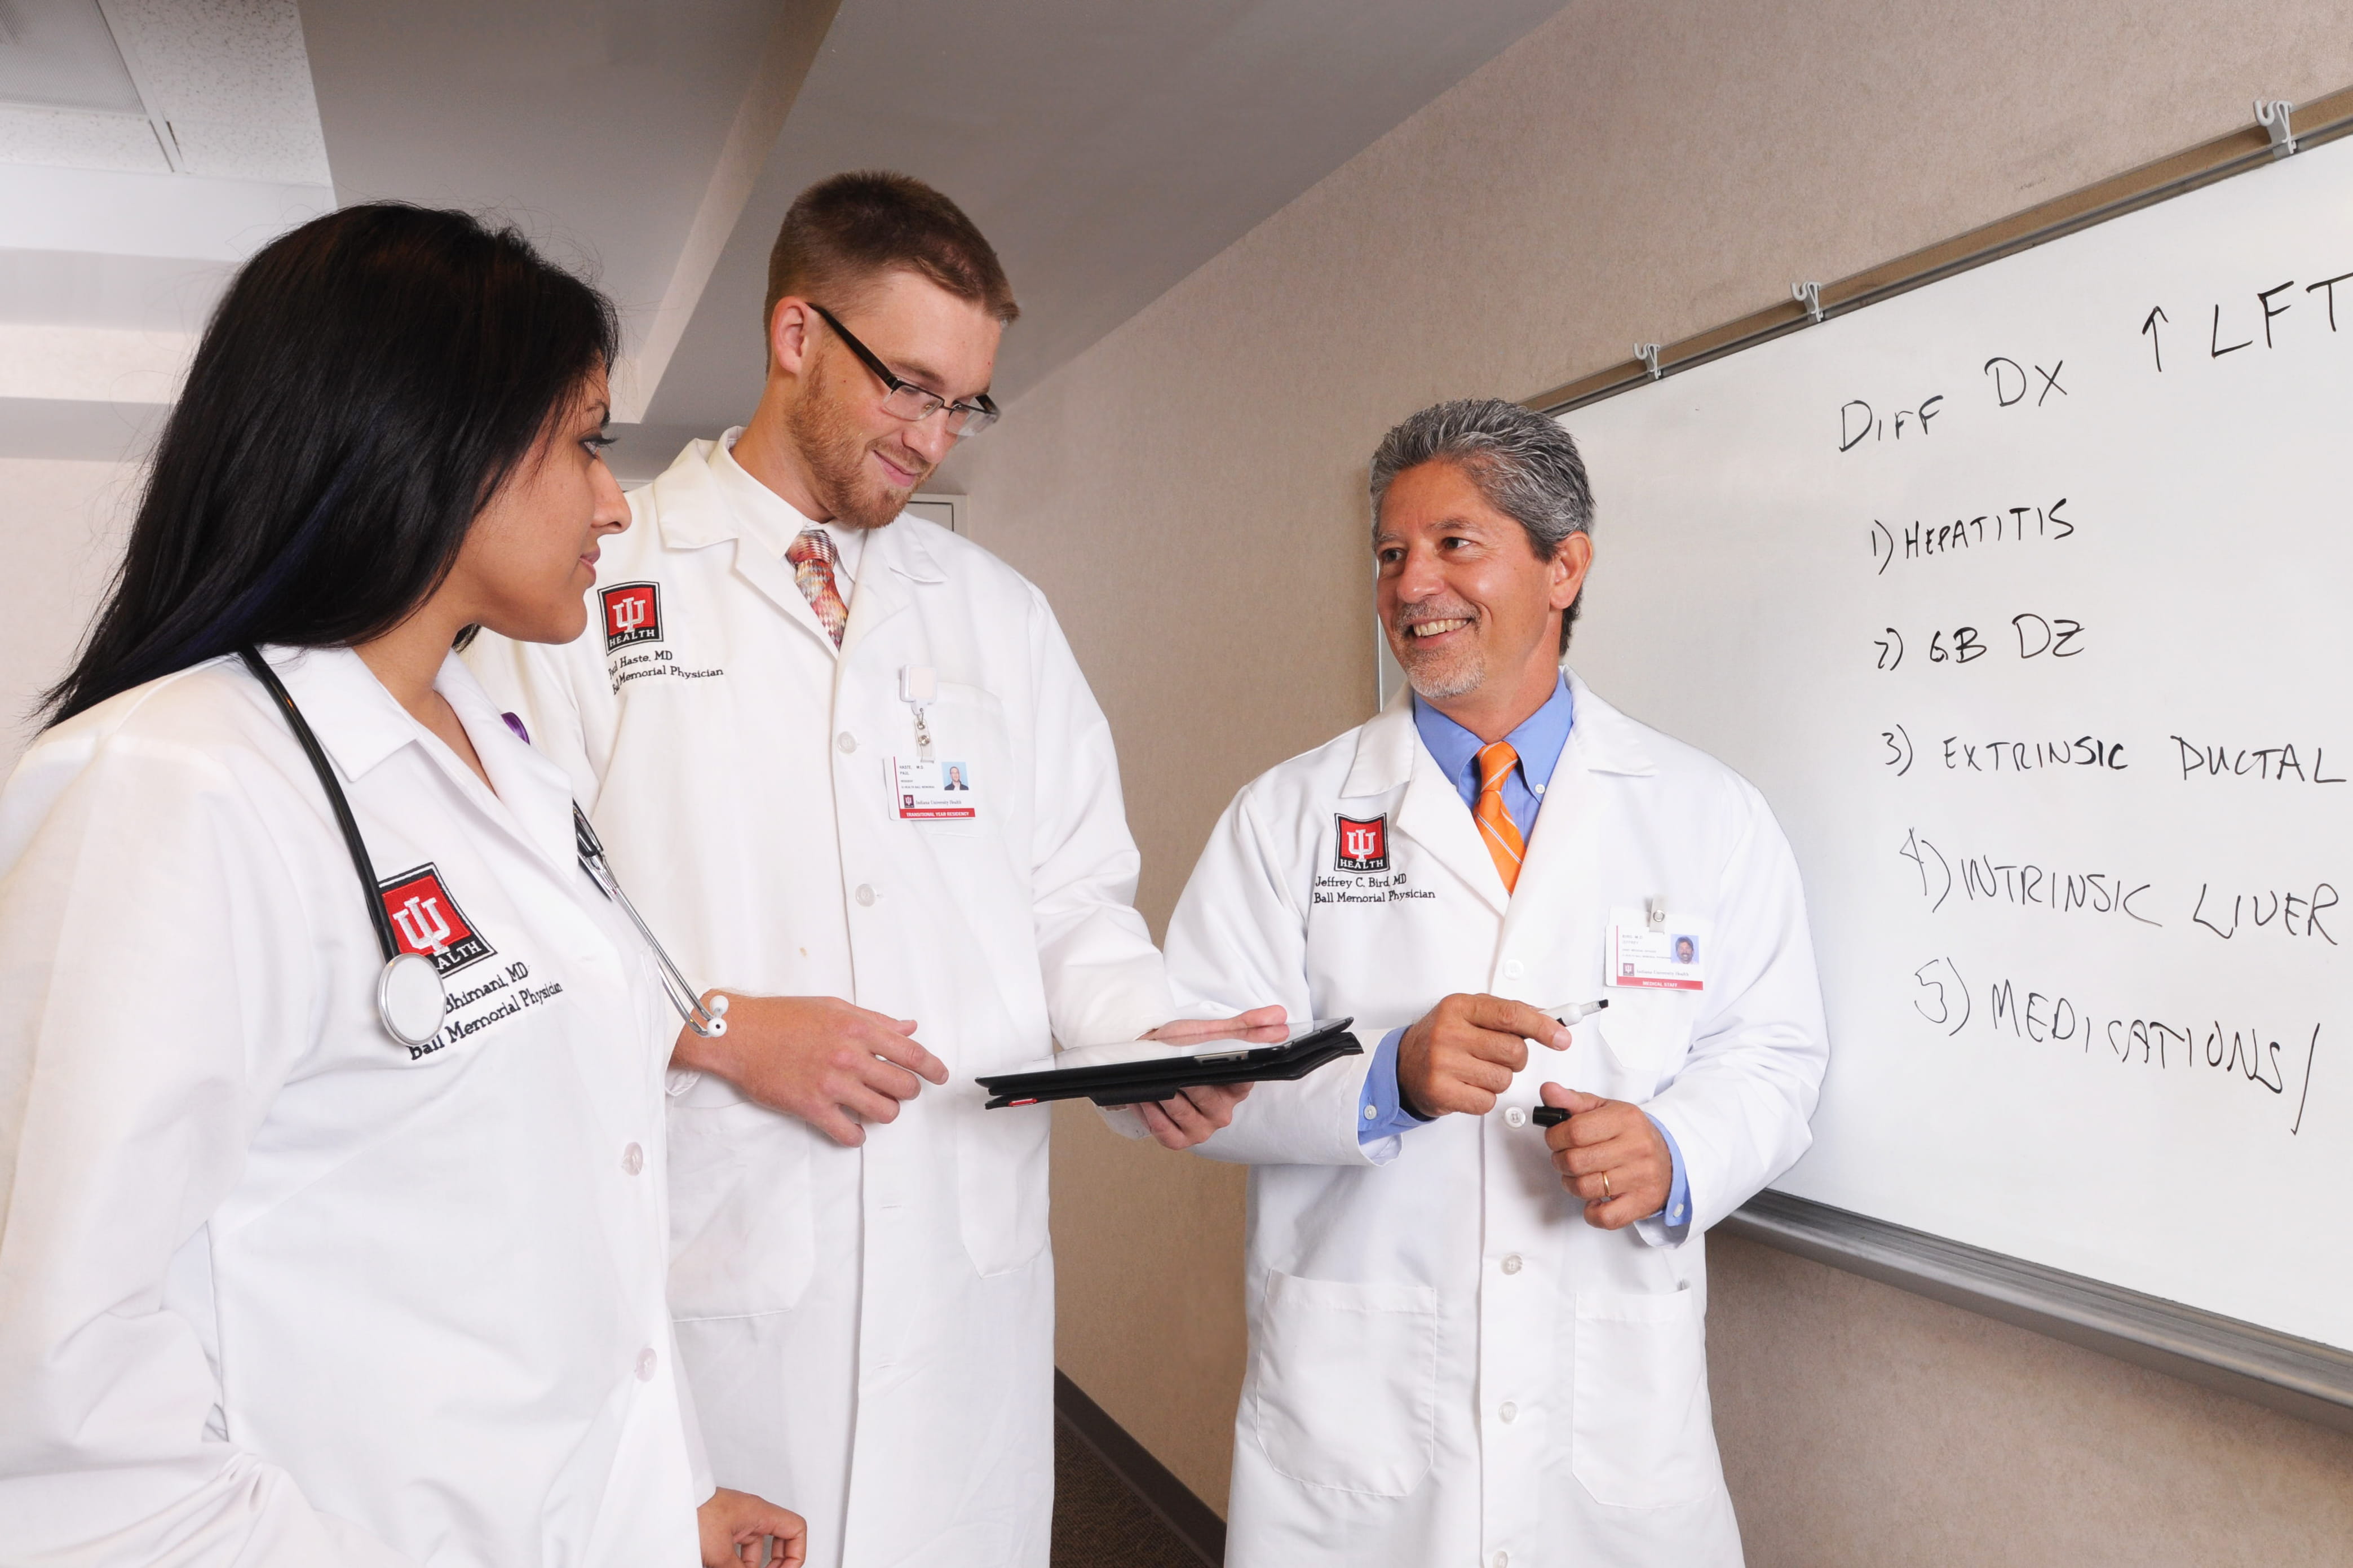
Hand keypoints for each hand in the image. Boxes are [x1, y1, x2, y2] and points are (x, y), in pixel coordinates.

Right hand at [675, 994, 947, 1146]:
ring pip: (883, 1113)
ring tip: (871, 1107)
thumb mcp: (834, 1007)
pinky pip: (849, 1133)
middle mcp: (849, 1057)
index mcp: (858, 1029)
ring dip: (884, 1113)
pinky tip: (850, 1126)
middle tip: (896, 1090)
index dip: (933, 1068)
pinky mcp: (811, 1107)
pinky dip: (855, 1135)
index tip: (941, 1076)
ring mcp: (831, 1084)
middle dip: (907, 1092)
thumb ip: (874, 1020)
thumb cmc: (784, 1017)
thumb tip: (909, 1027)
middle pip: (903, 1087)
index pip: (912, 1053)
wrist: (739, 1034)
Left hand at [698, 1486, 806, 1567]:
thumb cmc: (693, 1511)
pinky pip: (736, 1550)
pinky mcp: (721, 1529)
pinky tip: (722, 1567)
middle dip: (775, 1563)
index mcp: (760, 1513)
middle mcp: (751, 1515)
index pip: (795, 1529)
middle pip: (778, 1541)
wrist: (668, 1501)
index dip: (796, 1553)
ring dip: (750, 1565)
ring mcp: (736, 1522)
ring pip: (754, 1550)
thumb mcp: (720, 1552)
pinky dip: (734, 1563)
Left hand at [1125, 1005, 1283, 1148]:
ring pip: (1182, 1111)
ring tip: (1152, 1078)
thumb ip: (1246, 1025)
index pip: (1242, 1079)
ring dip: (1163, 1093)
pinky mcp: (1180, 1140)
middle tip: (1169, 1064)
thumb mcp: (1212, 1032)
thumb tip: (1279, 1016)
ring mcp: (1203, 1128)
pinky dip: (1153, 1114)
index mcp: (1238, 1087)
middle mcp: (1224, 1111)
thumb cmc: (1180, 1047)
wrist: (1149, 1061)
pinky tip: (1146, 1098)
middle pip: (1205, 1095)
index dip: (1225, 1067)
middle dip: (1184, 1077)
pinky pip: (1167, 1132)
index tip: (1205, 1057)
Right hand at [1395, 994, 1570, 1117]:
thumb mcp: (1468, 1014)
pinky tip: (1467, 1087)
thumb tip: (1548, 1017)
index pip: (1511, 1014)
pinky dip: (1484, 1098)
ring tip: (1476, 1071)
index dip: (1542, 1026)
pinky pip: (1487, 1101)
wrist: (1402, 1066)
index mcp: (1459, 1007)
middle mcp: (1449, 1032)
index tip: (1561, 1037)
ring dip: (1498, 1079)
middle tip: (1500, 1057)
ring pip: (1503, 1079)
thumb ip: (1505, 1013)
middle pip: (1513, 1050)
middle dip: (1516, 1058)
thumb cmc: (1441, 1038)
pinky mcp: (1441, 1091)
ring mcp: (1443, 1063)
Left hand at [1540, 1084, 1671, 1228]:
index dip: (1554, 1137)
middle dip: (1560, 1161)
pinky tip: (1594, 1199)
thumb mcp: (1604, 1109)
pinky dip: (1591, 1212)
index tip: (1555, 1139)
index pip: (1574, 1131)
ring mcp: (1640, 1177)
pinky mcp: (1642, 1202)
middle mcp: (1636, 1147)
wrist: (1670, 1159)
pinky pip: (1606, 1216)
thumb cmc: (1631, 1135)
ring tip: (1577, 1176)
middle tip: (1564, 1158)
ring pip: (1585, 1188)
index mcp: (1625, 1119)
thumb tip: (1548, 1091)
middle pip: (1576, 1161)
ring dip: (1571, 1184)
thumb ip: (1572, 1101)